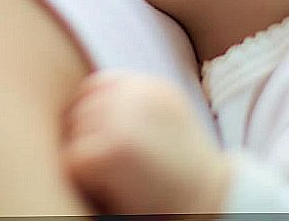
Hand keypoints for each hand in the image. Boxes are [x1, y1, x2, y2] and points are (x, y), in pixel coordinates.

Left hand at [61, 70, 229, 214]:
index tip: (99, 138)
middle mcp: (138, 95)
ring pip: (75, 131)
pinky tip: (111, 188)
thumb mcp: (169, 120)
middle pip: (83, 107)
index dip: (92, 112)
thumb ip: (137, 105)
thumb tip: (86, 103)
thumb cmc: (185, 171)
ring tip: (113, 176)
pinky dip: (84, 177)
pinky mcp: (112, 150)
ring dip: (84, 153)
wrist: (214, 202)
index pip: (99, 85)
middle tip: (108, 164)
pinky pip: (74, 158)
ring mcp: (124, 120)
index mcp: (152, 88)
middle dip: (85, 134)